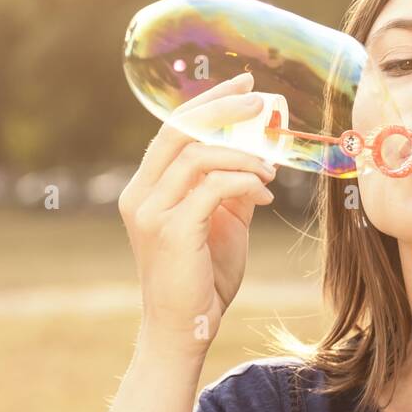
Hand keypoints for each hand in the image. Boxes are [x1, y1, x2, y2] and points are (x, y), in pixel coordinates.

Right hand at [117, 72, 277, 355]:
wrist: (184, 329)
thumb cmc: (203, 276)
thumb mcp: (220, 222)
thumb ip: (229, 187)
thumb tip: (258, 156)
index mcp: (145, 187)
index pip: (173, 128)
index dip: (208, 100)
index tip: (244, 82)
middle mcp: (139, 194)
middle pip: (180, 130)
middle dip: (223, 109)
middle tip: (262, 102)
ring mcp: (151, 213)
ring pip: (199, 156)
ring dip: (244, 155)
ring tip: (272, 168)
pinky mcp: (172, 231)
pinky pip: (213, 187)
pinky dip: (245, 181)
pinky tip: (265, 192)